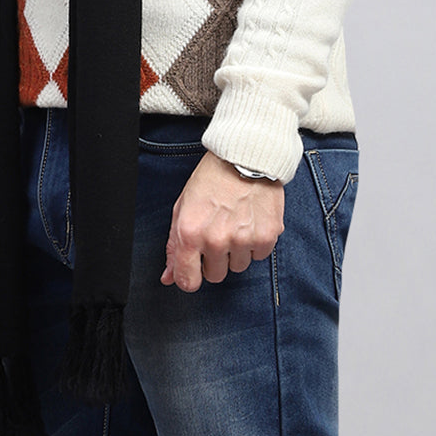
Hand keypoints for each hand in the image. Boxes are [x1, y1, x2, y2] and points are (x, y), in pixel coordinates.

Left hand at [160, 151, 284, 291]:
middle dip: (215, 259)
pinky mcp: (267, 236)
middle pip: (215, 276)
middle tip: (218, 232)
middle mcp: (216, 239)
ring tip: (235, 222)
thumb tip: (168, 277)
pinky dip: (255, 242)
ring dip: (236, 250)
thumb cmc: (212, 178)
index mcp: (190, 233)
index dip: (190, 277)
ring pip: (238, 266)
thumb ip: (174, 245)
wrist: (244, 155)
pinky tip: (250, 221)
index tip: (194, 268)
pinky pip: (259, 256)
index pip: (188, 281)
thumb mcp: (183, 206)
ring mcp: (243, 239)